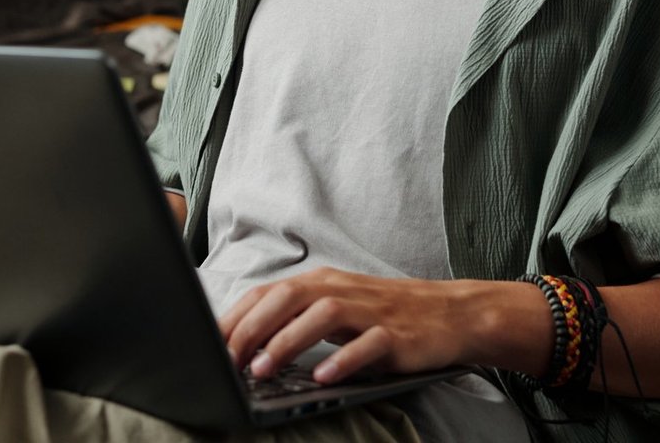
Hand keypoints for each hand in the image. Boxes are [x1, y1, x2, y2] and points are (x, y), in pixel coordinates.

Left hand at [218, 268, 485, 384]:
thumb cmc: (383, 314)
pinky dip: (342, 359)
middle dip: (252, 328)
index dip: (236, 318)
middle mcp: (341, 290)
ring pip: (322, 315)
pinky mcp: (396, 333)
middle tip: (229, 361)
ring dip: (287, 342)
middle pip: (288, 297)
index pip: (268, 293)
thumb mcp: (335, 310)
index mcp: (321, 283)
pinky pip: (367, 343)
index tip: (211, 346)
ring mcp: (370, 310)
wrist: (448, 313)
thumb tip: (245, 343)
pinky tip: (322, 377)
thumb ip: (295, 319)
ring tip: (263, 371)